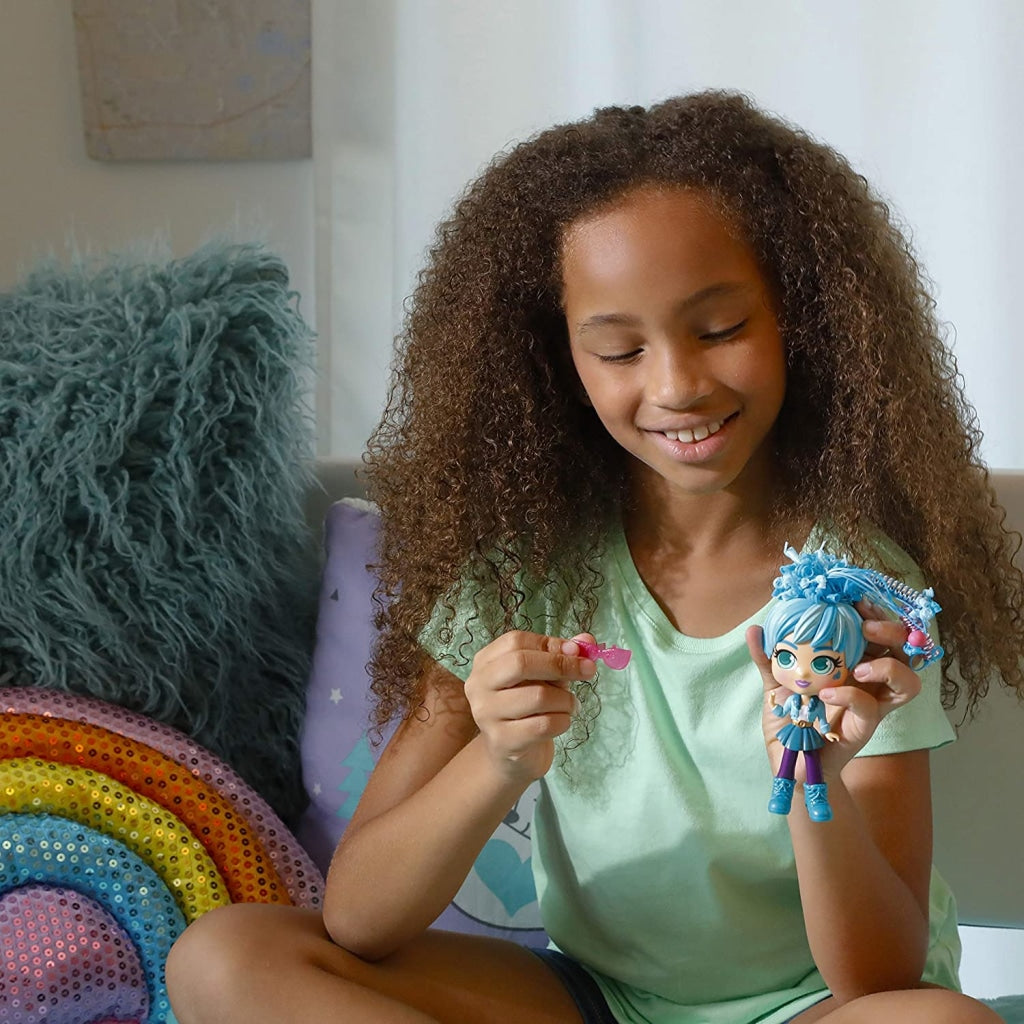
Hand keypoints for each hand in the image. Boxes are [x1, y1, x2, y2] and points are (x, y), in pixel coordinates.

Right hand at [463, 630, 596, 782]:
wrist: (510, 754)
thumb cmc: (527, 708)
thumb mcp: (543, 677)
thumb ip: (562, 656)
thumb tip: (587, 641)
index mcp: (485, 661)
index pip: (516, 641)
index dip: (551, 644)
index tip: (578, 651)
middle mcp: (479, 685)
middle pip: (520, 663)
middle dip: (561, 665)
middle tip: (588, 671)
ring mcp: (486, 714)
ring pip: (538, 696)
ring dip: (566, 700)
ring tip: (571, 705)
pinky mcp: (501, 741)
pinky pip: (543, 725)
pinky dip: (563, 721)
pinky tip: (562, 721)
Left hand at [746, 610, 921, 780]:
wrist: (789, 762)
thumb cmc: (790, 720)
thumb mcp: (775, 684)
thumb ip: (767, 657)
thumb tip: (755, 629)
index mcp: (853, 662)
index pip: (877, 631)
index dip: (875, 612)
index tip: (857, 600)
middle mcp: (869, 681)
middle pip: (904, 649)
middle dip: (892, 630)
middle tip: (867, 624)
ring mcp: (871, 705)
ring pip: (908, 682)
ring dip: (891, 666)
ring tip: (861, 667)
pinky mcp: (864, 729)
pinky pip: (870, 709)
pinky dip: (852, 697)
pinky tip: (828, 695)